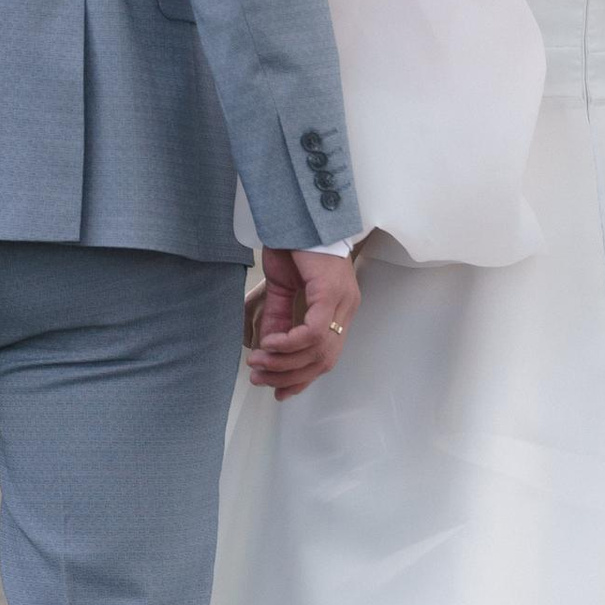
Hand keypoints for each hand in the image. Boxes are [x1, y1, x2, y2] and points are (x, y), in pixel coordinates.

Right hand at [244, 248, 358, 401]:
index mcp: (340, 309)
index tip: (278, 391)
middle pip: (324, 360)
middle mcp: (347, 308)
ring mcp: (342, 301)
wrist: (297, 212)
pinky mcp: (331, 292)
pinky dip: (290, 343)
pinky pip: (313, 331)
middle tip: (259, 377)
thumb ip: (281, 317)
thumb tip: (270, 347)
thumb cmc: (294, 244)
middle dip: (289, 376)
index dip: (303, 378)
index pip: (327, 356)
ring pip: (318, 349)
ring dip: (284, 362)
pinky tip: (270, 344)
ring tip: (258, 362)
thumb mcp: (284, 287)